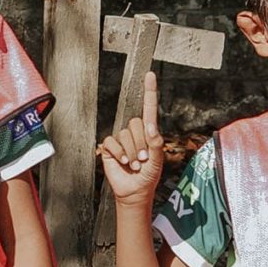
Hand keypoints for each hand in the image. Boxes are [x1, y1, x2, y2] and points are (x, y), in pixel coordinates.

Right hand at [96, 73, 167, 203]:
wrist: (134, 191)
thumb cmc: (149, 176)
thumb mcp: (158, 160)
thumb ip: (156, 142)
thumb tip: (150, 126)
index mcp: (149, 132)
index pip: (149, 108)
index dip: (149, 91)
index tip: (149, 75)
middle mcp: (135, 133)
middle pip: (136, 123)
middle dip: (141, 143)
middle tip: (143, 159)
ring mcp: (121, 140)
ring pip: (124, 134)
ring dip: (131, 152)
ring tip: (134, 164)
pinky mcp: (109, 147)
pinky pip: (111, 141)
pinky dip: (118, 153)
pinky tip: (123, 162)